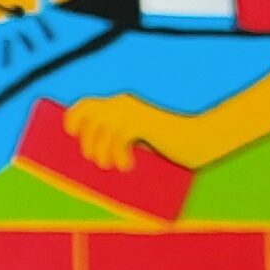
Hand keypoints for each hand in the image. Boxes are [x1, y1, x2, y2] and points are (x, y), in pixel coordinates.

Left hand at [61, 94, 176, 171]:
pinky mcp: (143, 123)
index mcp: (122, 104)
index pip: (86, 104)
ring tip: (109, 165)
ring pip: (102, 130)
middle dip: (87, 139)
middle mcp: (124, 104)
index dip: (73, 118)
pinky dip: (120, 155)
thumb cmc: (170, 145)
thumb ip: (117, 139)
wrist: (198, 140)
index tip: (71, 135)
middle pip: (89, 117)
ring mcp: (133, 113)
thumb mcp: (138, 139)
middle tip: (95, 158)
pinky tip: (128, 165)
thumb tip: (90, 153)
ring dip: (102, 151)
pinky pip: (119, 138)